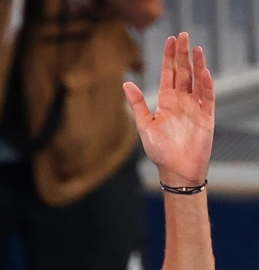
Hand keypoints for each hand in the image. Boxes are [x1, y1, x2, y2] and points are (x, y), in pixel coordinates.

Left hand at [123, 32, 214, 186]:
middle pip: (183, 72)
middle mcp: (181, 101)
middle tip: (183, 35)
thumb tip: (126, 83)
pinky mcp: (206, 116)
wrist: (176, 169)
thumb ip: (137, 104)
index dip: (169, 57)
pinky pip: (207, 96)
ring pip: (197, 80)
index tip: (170, 40)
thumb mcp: (144, 125)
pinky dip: (206, 84)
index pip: (169, 74)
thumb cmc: (159, 150)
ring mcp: (195, 107)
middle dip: (182, 54)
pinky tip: (203, 71)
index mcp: (166, 102)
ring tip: (194, 48)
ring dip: (197, 64)